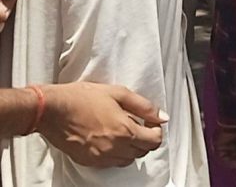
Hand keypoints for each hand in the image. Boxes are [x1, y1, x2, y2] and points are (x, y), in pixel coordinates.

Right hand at [37, 83, 165, 167]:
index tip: (151, 122)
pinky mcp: (88, 161)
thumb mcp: (119, 93)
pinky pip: (110, 163)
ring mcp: (100, 157)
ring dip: (131, 148)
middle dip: (145, 139)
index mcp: (125, 131)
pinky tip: (109, 139)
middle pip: (142, 152)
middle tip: (138, 125)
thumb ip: (144, 107)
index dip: (156, 131)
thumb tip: (162, 117)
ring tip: (123, 131)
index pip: (154, 142)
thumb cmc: (82, 98)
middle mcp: (114, 148)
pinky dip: (115, 153)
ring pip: (127, 159)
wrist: (51, 109)